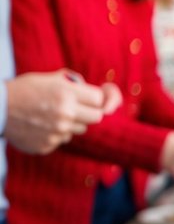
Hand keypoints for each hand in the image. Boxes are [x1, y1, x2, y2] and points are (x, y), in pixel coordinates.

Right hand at [5, 70, 121, 154]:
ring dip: (72, 123)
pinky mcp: (49, 145)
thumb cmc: (23, 89)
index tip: (89, 97)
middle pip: (96, 117)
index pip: (99, 99)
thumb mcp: (47, 78)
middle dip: (89, 111)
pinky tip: (41, 125)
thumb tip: (94, 91)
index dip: (95, 97)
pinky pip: (62, 140)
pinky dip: (56, 134)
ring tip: (53, 115)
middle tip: (77, 107)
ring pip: (79, 130)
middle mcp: (65, 114)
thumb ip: (71, 83)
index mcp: (66, 94)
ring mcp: (57, 132)